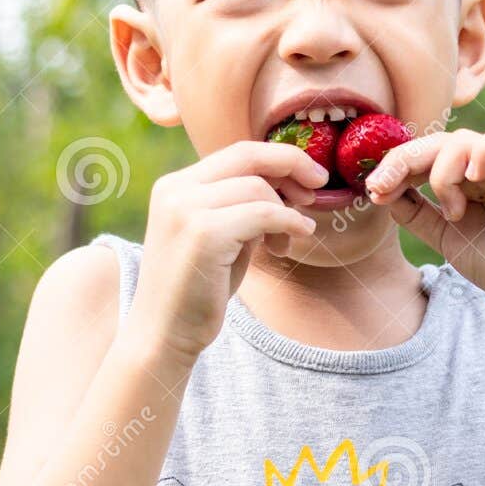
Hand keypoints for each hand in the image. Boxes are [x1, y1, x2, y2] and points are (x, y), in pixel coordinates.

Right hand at [130, 140, 328, 364]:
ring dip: (286, 211)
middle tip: (319, 187)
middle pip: (248, 156)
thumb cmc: (198, 289)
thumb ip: (243, 207)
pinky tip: (295, 238)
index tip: (310, 176)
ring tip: (287, 242)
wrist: (165, 334)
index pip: (238, 152)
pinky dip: (289, 222)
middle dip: (292, 164)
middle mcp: (175, 189)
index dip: (279, 158)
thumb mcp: (222, 236)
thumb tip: (288, 184)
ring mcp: (186, 209)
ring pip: (258, 188)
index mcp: (176, 185)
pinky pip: (263, 214)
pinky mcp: (203, 234)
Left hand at [363, 126, 484, 335]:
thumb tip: (382, 189)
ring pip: (467, 140)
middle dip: (404, 160)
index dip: (397, 163)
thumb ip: (415, 212)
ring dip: (444, 171)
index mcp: (470, 177)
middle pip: (441, 140)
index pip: (428, 151)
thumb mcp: (442, 235)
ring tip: (451, 212)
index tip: (374, 189)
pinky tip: (472, 180)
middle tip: (381, 187)